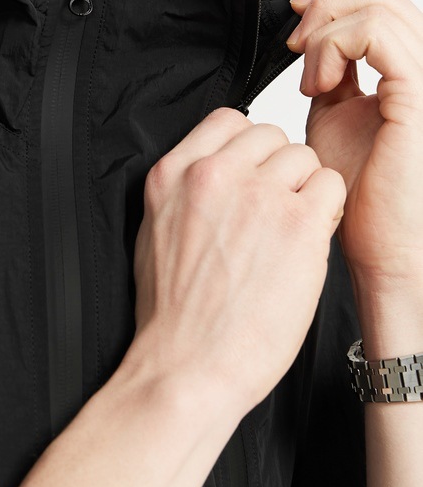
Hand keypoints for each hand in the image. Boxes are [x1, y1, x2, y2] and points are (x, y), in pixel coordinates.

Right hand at [126, 107, 345, 418]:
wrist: (188, 365)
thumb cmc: (173, 313)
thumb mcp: (156, 228)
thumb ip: (187, 187)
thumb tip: (222, 170)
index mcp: (173, 173)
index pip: (229, 120)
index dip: (249, 148)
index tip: (253, 172)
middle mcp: (214, 175)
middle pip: (272, 136)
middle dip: (279, 169)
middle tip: (275, 208)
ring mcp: (258, 196)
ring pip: (305, 158)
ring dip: (306, 189)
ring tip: (293, 229)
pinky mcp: (298, 224)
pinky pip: (331, 186)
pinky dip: (327, 210)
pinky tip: (309, 239)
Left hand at [287, 0, 422, 290]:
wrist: (381, 246)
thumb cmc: (361, 193)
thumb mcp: (336, 114)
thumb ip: (333, 71)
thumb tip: (313, 34)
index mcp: (412, 72)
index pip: (381, 5)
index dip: (333, 2)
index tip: (296, 30)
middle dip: (327, 7)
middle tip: (297, 46)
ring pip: (379, 7)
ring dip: (327, 32)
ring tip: (310, 79)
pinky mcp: (419, 94)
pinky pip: (376, 34)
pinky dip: (334, 47)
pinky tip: (318, 86)